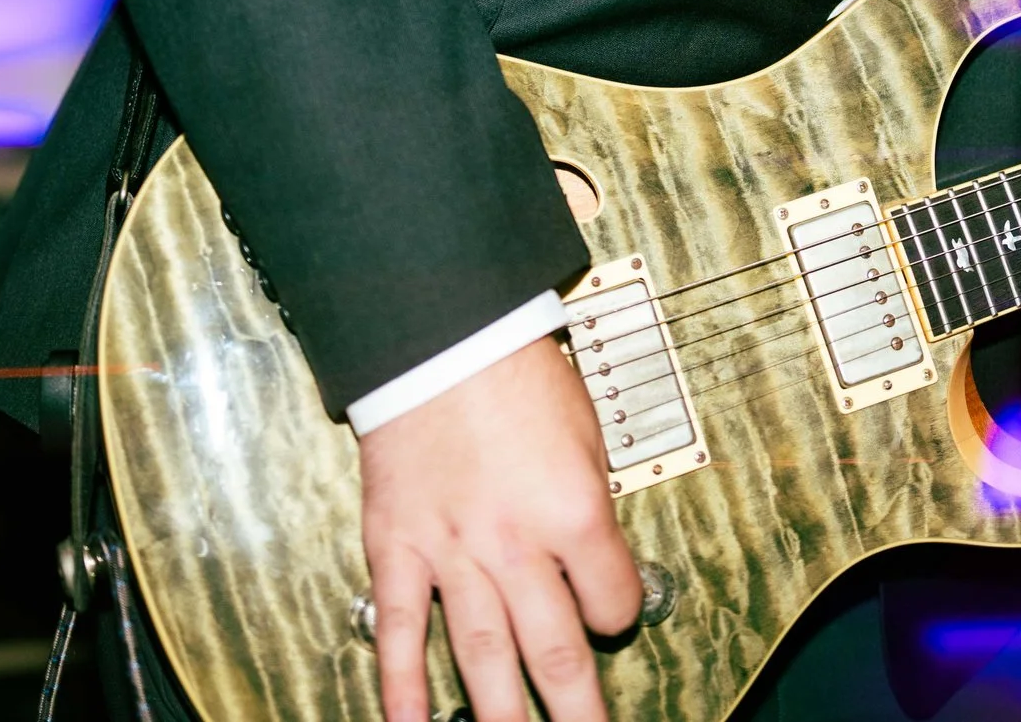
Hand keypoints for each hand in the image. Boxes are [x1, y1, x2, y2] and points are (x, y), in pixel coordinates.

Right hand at [359, 331, 640, 721]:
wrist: (440, 336)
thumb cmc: (518, 373)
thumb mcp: (586, 432)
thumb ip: (589, 503)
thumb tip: (592, 554)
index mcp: (574, 512)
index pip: (613, 599)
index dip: (621, 610)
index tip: (614, 611)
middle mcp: (517, 545)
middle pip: (556, 651)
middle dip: (578, 709)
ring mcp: (453, 553)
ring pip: (483, 655)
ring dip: (502, 714)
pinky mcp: (399, 548)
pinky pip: (401, 629)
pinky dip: (402, 683)